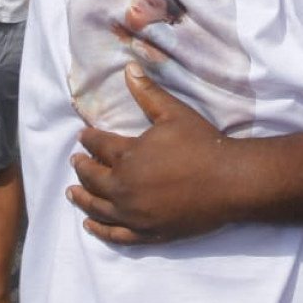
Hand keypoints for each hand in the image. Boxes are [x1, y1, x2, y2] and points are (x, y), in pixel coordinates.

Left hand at [67, 63, 236, 244]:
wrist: (229, 182)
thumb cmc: (202, 144)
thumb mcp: (173, 113)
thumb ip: (148, 92)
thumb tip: (128, 68)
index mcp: (127, 156)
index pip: (97, 145)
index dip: (88, 139)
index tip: (83, 136)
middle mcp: (124, 187)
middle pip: (92, 177)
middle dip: (81, 166)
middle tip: (76, 160)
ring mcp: (134, 214)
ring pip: (97, 208)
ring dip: (82, 198)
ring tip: (72, 192)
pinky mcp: (147, 233)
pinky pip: (115, 235)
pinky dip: (99, 229)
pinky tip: (90, 224)